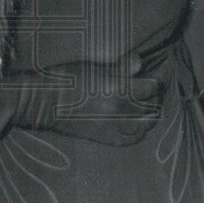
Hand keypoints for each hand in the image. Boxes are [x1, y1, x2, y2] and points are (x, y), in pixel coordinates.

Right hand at [0, 55, 163, 142]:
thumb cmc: (67, 78)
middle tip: (152, 88)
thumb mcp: (94, 67)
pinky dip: (139, 132)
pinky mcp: (106, 137)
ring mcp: (114, 126)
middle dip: (155, 96)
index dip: (158, 78)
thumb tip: (140, 63)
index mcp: (119, 88)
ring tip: (147, 106)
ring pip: (146, 125)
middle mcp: (120, 110)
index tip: (157, 72)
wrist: (45, 102)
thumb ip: (121, 67)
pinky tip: (136, 124)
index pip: (153, 87)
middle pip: (153, 106)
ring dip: (150, 115)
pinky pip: (132, 139)